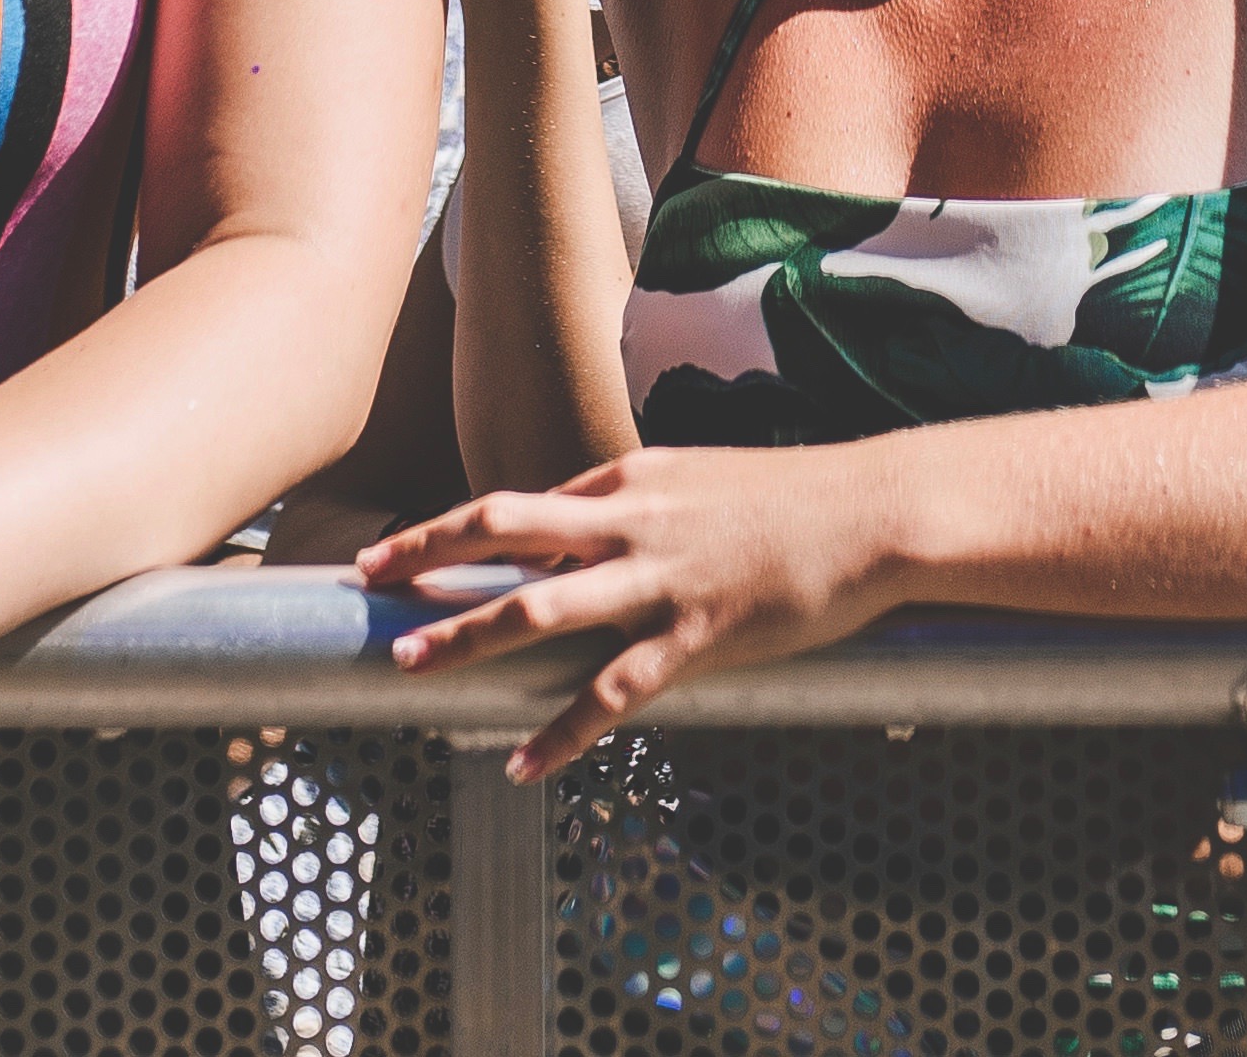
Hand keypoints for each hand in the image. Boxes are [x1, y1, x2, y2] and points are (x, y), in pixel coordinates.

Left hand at [358, 443, 914, 775]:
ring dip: (465, 634)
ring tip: (407, 662)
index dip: (458, 526)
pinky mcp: (697, 633)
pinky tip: (521, 765)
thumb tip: (608, 524)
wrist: (879, 511)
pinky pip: (612, 691)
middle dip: (428, 551)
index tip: (404, 548)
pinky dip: (560, 732)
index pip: (527, 501)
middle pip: (505, 525)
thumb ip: (654, 505)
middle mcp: (632, 520)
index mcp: (635, 480)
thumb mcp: (712, 481)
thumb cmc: (804, 498)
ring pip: (538, 603)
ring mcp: (660, 577)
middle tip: (367, 575)